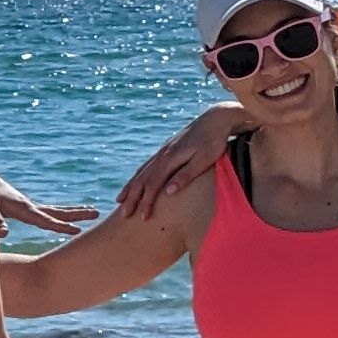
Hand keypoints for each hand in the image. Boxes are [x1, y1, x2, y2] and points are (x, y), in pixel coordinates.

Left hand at [0, 160, 96, 236]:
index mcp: (22, 208)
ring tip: (91, 211)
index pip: (45, 220)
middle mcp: (29, 206)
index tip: (77, 230)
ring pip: (55, 210)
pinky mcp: (23, 207)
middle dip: (77, 213)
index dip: (60, 226)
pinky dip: (58, 215)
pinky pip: (46, 212)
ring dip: (72, 212)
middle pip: (57, 211)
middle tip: (97, 213)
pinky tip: (62, 217)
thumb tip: (3, 234)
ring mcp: (28, 206)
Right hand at [112, 106, 242, 219]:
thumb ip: (185, 175)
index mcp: (170, 159)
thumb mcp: (203, 161)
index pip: (153, 185)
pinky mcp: (166, 149)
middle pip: (142, 179)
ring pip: (141, 171)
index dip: (147, 202)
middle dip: (132, 198)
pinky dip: (138, 176)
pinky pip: (147, 165)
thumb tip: (168, 192)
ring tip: (121, 200)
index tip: (143, 217)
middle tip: (124, 215)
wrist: (216, 119)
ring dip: (131, 187)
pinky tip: (135, 181)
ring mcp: (163, 151)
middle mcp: (162, 155)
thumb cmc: (213, 142)